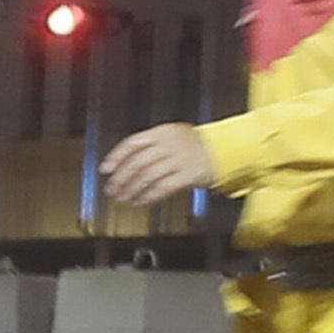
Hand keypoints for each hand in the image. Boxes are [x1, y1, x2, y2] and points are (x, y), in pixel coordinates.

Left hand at [102, 122, 219, 204]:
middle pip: (137, 163)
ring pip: (147, 177)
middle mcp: (169, 144)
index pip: (132, 143)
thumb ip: (152, 146)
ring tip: (124, 198)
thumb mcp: (174, 135)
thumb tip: (126, 162)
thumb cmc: (198, 144)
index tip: (106, 169)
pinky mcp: (188, 175)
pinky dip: (149, 195)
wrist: (227, 150)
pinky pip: (163, 187)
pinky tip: (142, 200)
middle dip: (121, 178)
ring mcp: (179, 159)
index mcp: (162, 132)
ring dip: (132, 189)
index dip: (116, 157)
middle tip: (112, 189)